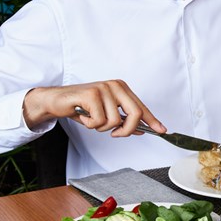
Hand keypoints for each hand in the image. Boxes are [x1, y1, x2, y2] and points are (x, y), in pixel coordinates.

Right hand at [22, 80, 164, 136]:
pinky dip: (90, 124)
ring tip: (91, 119)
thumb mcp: (106, 114)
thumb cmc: (82, 107)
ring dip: (101, 127)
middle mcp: (115, 86)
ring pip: (114, 122)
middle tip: (116, 134)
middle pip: (134, 114)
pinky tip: (83, 115)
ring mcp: (104, 88)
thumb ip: (123, 120)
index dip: (152, 120)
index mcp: (121, 88)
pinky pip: (99, 121)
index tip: (162, 130)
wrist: (58, 101)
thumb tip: (141, 129)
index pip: (141, 107)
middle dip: (126, 130)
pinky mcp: (91, 95)